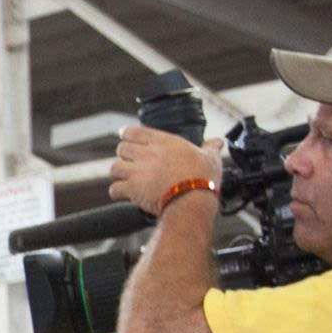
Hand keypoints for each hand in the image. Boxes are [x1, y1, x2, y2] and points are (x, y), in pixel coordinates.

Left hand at [109, 126, 224, 216]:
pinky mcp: (132, 189)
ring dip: (118, 173)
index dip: (127, 134)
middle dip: (124, 155)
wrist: (192, 201)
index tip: (126, 137)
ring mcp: (137, 171)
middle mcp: (147, 154)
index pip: (134, 131)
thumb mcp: (211, 158)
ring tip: (124, 178)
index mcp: (163, 142)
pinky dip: (116, 192)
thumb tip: (217, 142)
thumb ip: (210, 148)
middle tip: (130, 161)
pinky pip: (114, 189)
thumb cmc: (203, 178)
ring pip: (114, 168)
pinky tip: (122, 195)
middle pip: (122, 148)